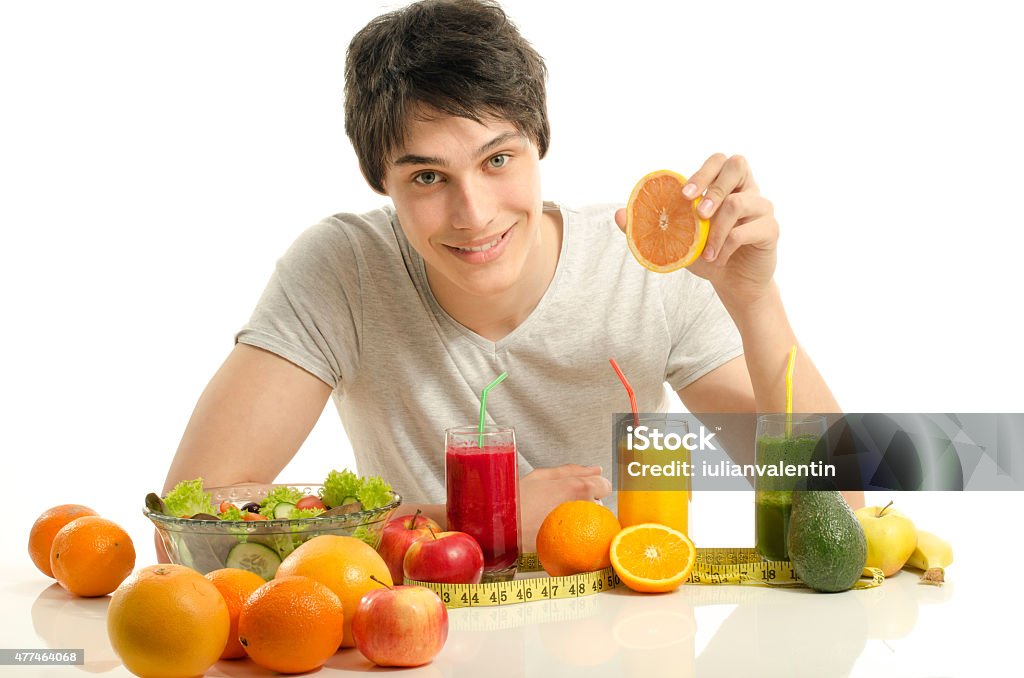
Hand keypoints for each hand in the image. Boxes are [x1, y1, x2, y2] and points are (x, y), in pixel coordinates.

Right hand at [519, 465, 611, 550]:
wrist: (503, 530)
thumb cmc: (518, 501)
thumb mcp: (541, 476)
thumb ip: (572, 471)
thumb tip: (597, 469)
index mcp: (580, 487)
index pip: (605, 485)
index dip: (592, 486)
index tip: (578, 490)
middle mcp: (586, 508)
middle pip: (598, 503)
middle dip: (584, 503)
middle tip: (558, 506)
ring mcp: (582, 530)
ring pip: (590, 521)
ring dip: (579, 520)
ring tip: (554, 520)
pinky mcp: (576, 548)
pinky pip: (584, 540)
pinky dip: (575, 538)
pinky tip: (557, 535)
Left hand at [616, 153, 778, 307]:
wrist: (734, 284)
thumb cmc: (707, 256)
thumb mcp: (676, 242)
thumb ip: (649, 227)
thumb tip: (618, 215)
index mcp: (726, 186)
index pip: (719, 161)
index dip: (701, 172)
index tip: (683, 195)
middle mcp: (747, 190)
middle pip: (738, 164)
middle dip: (713, 187)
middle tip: (698, 214)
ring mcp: (762, 208)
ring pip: (740, 202)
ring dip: (717, 230)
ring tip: (706, 252)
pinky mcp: (771, 229)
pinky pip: (749, 229)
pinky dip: (728, 245)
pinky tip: (719, 259)